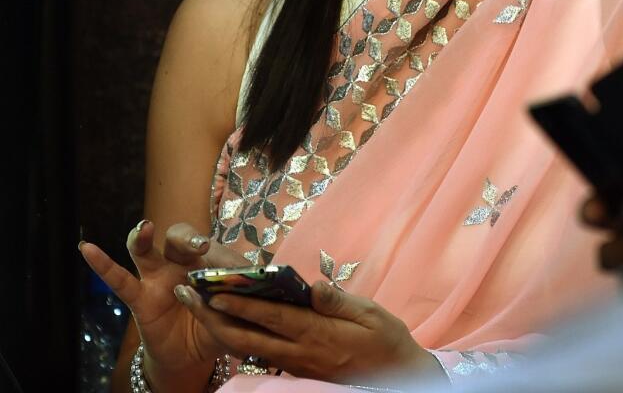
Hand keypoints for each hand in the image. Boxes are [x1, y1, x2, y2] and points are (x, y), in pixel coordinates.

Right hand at [79, 220, 230, 388]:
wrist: (194, 353)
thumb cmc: (219, 322)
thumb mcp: (233, 311)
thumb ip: (234, 299)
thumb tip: (240, 287)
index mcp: (208, 261)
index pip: (214, 248)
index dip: (223, 254)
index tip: (233, 264)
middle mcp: (181, 264)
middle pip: (178, 239)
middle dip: (187, 238)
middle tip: (199, 245)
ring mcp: (157, 279)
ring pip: (146, 251)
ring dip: (143, 237)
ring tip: (144, 228)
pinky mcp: (140, 299)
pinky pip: (120, 281)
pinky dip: (103, 265)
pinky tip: (87, 248)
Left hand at [177, 280, 444, 383]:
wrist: (397, 376)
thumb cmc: (387, 340)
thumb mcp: (373, 314)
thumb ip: (341, 301)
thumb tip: (314, 284)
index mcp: (318, 333)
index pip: (273, 317)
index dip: (243, 305)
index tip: (215, 292)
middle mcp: (300, 351)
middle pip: (248, 336)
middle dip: (214, 316)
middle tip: (187, 295)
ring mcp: (295, 364)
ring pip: (248, 348)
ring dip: (220, 328)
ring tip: (197, 307)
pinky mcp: (297, 371)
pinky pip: (261, 356)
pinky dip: (238, 341)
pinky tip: (225, 328)